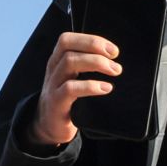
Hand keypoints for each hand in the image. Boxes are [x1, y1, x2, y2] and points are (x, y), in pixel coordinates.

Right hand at [31, 31, 120, 145]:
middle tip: (116, 59)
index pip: (68, 39)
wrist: (50, 126)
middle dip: (94, 48)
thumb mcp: (75, 78)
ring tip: (115, 71)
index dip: (91, 40)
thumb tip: (115, 59)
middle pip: (68, 47)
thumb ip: (88, 66)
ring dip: (96, 63)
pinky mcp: (56, 102)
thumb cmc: (69, 99)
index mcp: (57, 60)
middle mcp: (53, 69)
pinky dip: (90, 86)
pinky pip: (70, 88)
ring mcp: (53, 85)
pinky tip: (106, 88)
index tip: (113, 50)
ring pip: (69, 63)